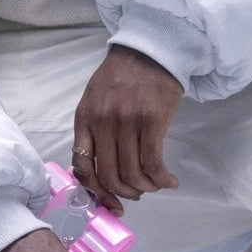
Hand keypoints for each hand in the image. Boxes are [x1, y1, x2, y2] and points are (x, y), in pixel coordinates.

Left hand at [71, 44, 181, 214]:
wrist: (150, 50)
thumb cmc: (123, 76)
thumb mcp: (95, 99)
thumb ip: (93, 130)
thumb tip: (96, 169)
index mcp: (85, 118)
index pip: (82, 167)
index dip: (96, 192)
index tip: (110, 201)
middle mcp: (102, 122)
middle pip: (109, 175)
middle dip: (125, 193)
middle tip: (137, 193)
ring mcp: (126, 121)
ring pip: (132, 173)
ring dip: (146, 188)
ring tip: (155, 185)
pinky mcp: (151, 121)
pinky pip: (153, 163)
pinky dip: (162, 179)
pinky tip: (169, 180)